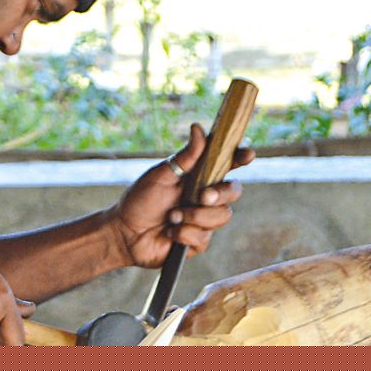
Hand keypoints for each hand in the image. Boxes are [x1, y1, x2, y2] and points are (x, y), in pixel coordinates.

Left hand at [111, 122, 254, 268]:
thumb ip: (185, 157)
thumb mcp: (161, 175)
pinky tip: (169, 232)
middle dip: (220, 193)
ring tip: (173, 216)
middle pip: (233, 192)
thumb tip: (198, 128)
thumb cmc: (140, 199)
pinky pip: (204, 237)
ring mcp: (203, 220)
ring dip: (195, 216)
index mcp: (198, 178)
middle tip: (202, 196)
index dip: (240, 158)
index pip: (226, 165)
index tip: (247, 154)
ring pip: (221, 216)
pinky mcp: (198, 242)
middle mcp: (205, 198)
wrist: (123, 232)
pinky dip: (184, 233)